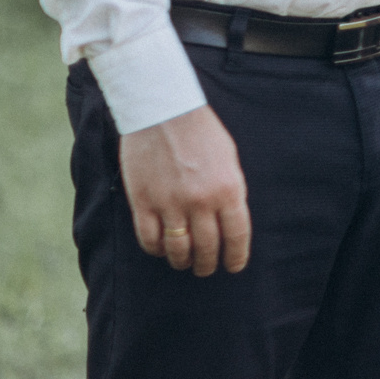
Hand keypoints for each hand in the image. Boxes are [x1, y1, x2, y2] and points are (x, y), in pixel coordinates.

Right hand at [119, 105, 250, 274]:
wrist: (163, 111)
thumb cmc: (202, 132)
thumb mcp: (230, 160)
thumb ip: (230, 192)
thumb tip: (230, 222)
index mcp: (228, 190)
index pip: (236, 236)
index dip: (235, 257)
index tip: (233, 266)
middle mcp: (201, 201)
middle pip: (207, 247)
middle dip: (208, 263)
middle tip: (206, 268)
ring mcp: (170, 203)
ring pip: (178, 249)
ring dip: (182, 261)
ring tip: (184, 263)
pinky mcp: (143, 202)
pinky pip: (149, 239)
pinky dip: (156, 249)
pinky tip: (161, 248)